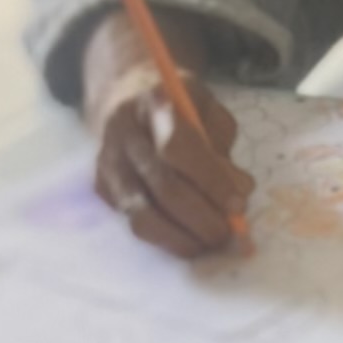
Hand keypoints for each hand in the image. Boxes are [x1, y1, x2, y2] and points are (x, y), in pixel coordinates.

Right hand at [83, 9, 250, 258]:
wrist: (124, 98)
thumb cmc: (177, 108)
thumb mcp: (207, 110)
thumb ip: (223, 147)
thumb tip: (240, 191)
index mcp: (154, 104)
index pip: (179, 148)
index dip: (211, 181)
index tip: (237, 203)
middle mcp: (124, 133)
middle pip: (163, 187)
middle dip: (201, 218)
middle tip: (226, 234)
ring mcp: (109, 163)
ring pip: (143, 215)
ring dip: (182, 238)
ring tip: (208, 243)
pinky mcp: (102, 189)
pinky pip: (135, 224)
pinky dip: (166, 240)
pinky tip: (188, 240)